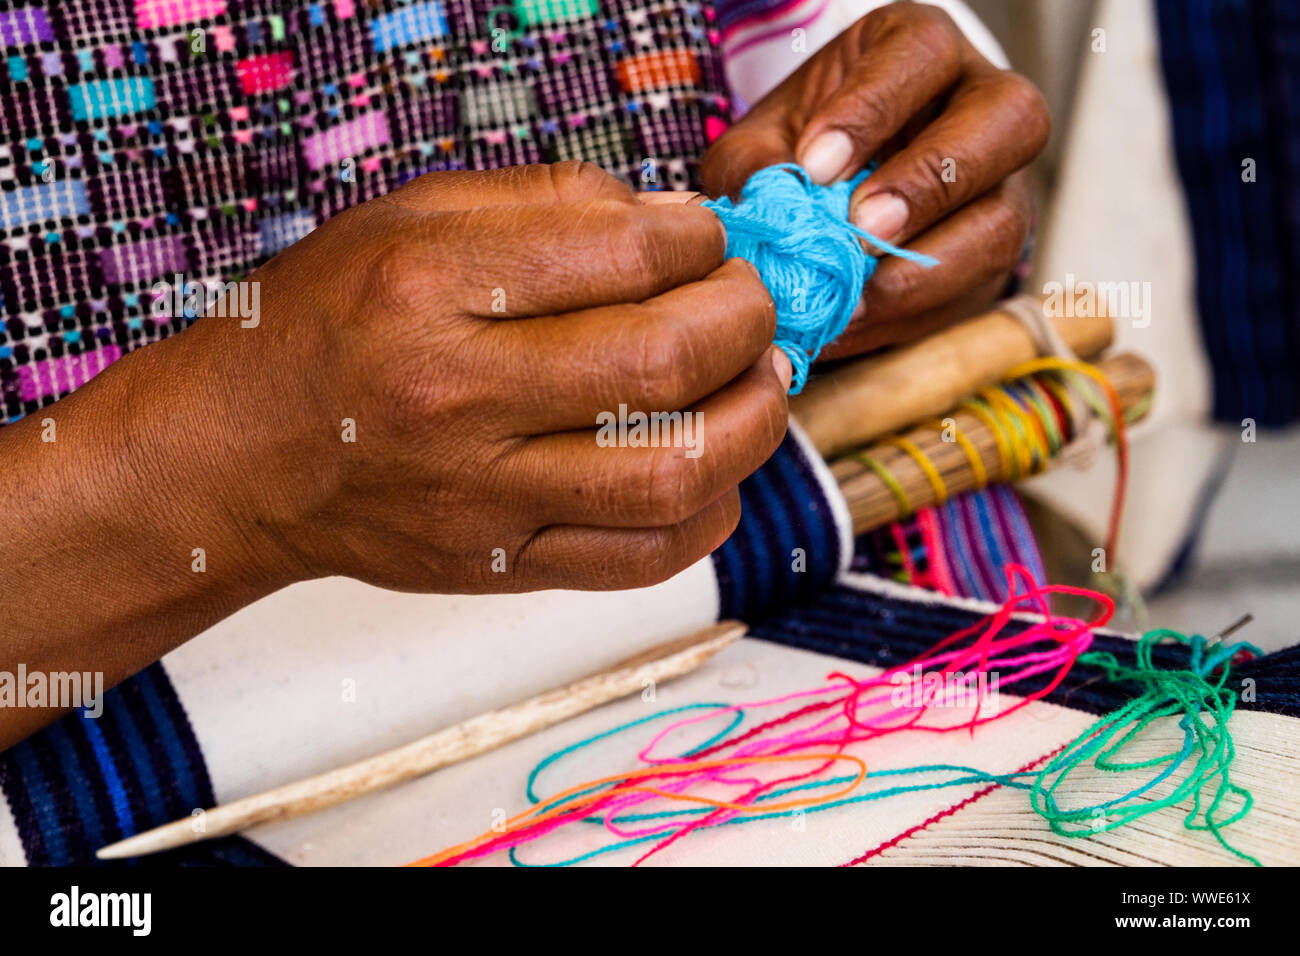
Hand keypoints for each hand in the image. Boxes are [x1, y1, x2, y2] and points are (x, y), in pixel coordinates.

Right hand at [167, 162, 787, 593]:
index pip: (621, 255)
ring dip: (753, 420)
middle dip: (745, 321)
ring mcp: (481, 497)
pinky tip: (712, 465)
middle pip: (661, 363)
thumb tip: (675, 222)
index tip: (706, 240)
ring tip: (757, 381)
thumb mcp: (411, 219)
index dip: (698, 240)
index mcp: (429, 288)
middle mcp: (456, 398)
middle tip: (751, 304)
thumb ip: (548, 203)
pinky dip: (709, 509)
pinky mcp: (501, 566)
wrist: (240, 455)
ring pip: (671, 473)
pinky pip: (644, 557)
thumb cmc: (327, 324)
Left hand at [700, 1, 1048, 357]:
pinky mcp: (993, 254)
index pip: (920, 55)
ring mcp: (1002, 183)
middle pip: (1009, 120)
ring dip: (927, 266)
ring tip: (852, 297)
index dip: (872, 111)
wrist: (831, 208)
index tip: (815, 166)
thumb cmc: (798, 155)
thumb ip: (755, 168)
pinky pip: (976, 287)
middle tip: (861, 231)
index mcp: (919, 50)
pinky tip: (855, 322)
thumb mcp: (762, 146)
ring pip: (1004, 218)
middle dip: (931, 182)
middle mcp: (982, 104)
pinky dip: (910, 313)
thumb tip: (764, 210)